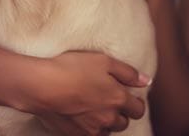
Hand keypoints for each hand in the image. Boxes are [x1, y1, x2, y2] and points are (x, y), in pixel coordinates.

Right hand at [29, 51, 150, 134]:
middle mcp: (108, 118)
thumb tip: (146, 81)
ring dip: (106, 122)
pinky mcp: (76, 135)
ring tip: (94, 108)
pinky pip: (91, 135)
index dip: (136, 103)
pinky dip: (90, 128)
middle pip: (124, 123)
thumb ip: (128, 72)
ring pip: (107, 131)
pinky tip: (82, 116)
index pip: (138, 109)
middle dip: (120, 113)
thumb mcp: (103, 61)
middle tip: (110, 100)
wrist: (42, 86)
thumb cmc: (72, 68)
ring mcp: (92, 129)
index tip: (130, 96)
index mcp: (118, 99)